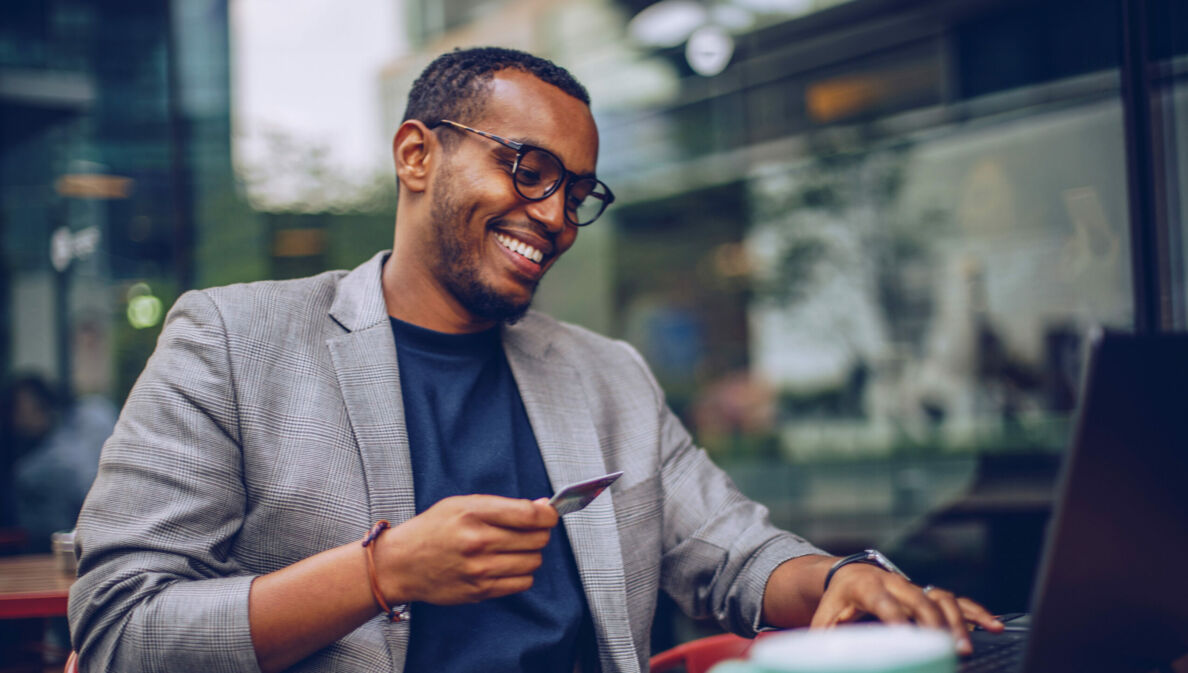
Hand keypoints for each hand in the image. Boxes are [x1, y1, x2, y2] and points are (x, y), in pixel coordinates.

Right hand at [373, 494, 557, 604]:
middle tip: (529, 531)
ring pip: (533, 562)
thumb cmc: (432, 529)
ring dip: (531, 554)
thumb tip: (542, 506)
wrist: (401, 564)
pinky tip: (507, 566)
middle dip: (539, 533)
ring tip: (514, 549)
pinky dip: (522, 574)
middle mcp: (478, 541)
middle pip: (537, 539)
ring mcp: (479, 569)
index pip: (529, 514)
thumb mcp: (462, 504)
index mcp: (473, 513)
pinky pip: (522, 583)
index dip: (548, 514)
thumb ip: (503, 506)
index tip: (549, 514)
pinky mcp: (480, 591)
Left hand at [811, 564, 1003, 654]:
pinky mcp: (929, 593)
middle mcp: (894, 582)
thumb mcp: (824, 620)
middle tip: (945, 650)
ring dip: (957, 622)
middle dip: (933, 624)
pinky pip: (957, 601)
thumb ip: (824, 641)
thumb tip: (815, 657)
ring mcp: (915, 586)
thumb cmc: (836, 603)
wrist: (848, 574)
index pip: (883, 602)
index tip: (907, 637)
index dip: (896, 618)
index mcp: (866, 586)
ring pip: (942, 598)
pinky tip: (993, 628)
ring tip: (965, 648)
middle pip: (919, 600)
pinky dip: (976, 613)